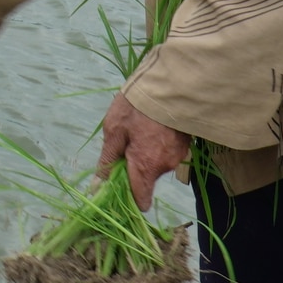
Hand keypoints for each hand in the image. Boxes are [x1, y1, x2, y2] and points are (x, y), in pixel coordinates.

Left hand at [96, 92, 189, 210]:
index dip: (128, 199)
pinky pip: (166, 153)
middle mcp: (165, 166)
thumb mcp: (114, 130)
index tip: (117, 188)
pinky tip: (152, 127)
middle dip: (134, 169)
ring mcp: (178, 155)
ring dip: (146, 155)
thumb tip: (98, 187)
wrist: (168, 82)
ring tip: (139, 130)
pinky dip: (158, 146)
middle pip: (146, 180)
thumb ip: (108, 161)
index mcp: (146, 166)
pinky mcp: (185, 143)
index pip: (140, 200)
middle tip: (124, 144)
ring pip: (156, 165)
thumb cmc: (136, 106)